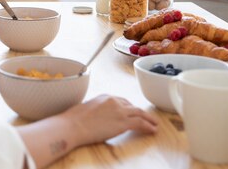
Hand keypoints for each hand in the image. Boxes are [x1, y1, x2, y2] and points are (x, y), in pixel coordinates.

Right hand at [17, 94, 157, 167]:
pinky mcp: (123, 122)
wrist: (72, 126)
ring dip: (149, 119)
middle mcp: (114, 101)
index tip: (133, 112)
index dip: (129, 108)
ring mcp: (119, 111)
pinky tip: (152, 130)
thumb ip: (97, 109)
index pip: (121, 100)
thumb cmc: (73, 120)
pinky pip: (140, 123)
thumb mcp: (86, 109)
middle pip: (132, 106)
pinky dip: (148, 126)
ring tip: (155, 124)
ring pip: (140, 113)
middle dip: (140, 113)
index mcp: (104, 96)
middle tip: (147, 118)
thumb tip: (98, 117)